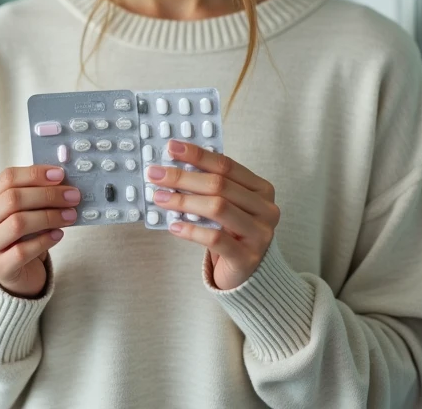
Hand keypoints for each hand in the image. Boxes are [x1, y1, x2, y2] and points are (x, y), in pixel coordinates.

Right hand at [0, 165, 80, 297]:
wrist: (18, 272)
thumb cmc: (22, 235)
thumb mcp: (24, 210)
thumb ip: (35, 192)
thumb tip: (61, 179)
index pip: (7, 178)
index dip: (35, 174)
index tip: (60, 175)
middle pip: (13, 199)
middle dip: (47, 195)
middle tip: (73, 196)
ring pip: (18, 223)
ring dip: (49, 216)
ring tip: (70, 215)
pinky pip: (23, 251)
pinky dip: (44, 240)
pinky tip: (59, 235)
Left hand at [147, 141, 279, 290]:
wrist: (249, 275)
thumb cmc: (233, 233)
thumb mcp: (228, 206)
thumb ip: (211, 187)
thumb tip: (172, 166)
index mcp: (261, 189)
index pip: (226, 165)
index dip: (198, 155)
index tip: (171, 147)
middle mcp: (266, 209)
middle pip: (220, 185)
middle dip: (183, 177)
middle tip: (156, 174)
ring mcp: (260, 234)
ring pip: (218, 208)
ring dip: (183, 201)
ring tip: (159, 198)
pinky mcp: (247, 258)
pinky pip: (215, 239)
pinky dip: (191, 230)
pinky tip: (173, 226)